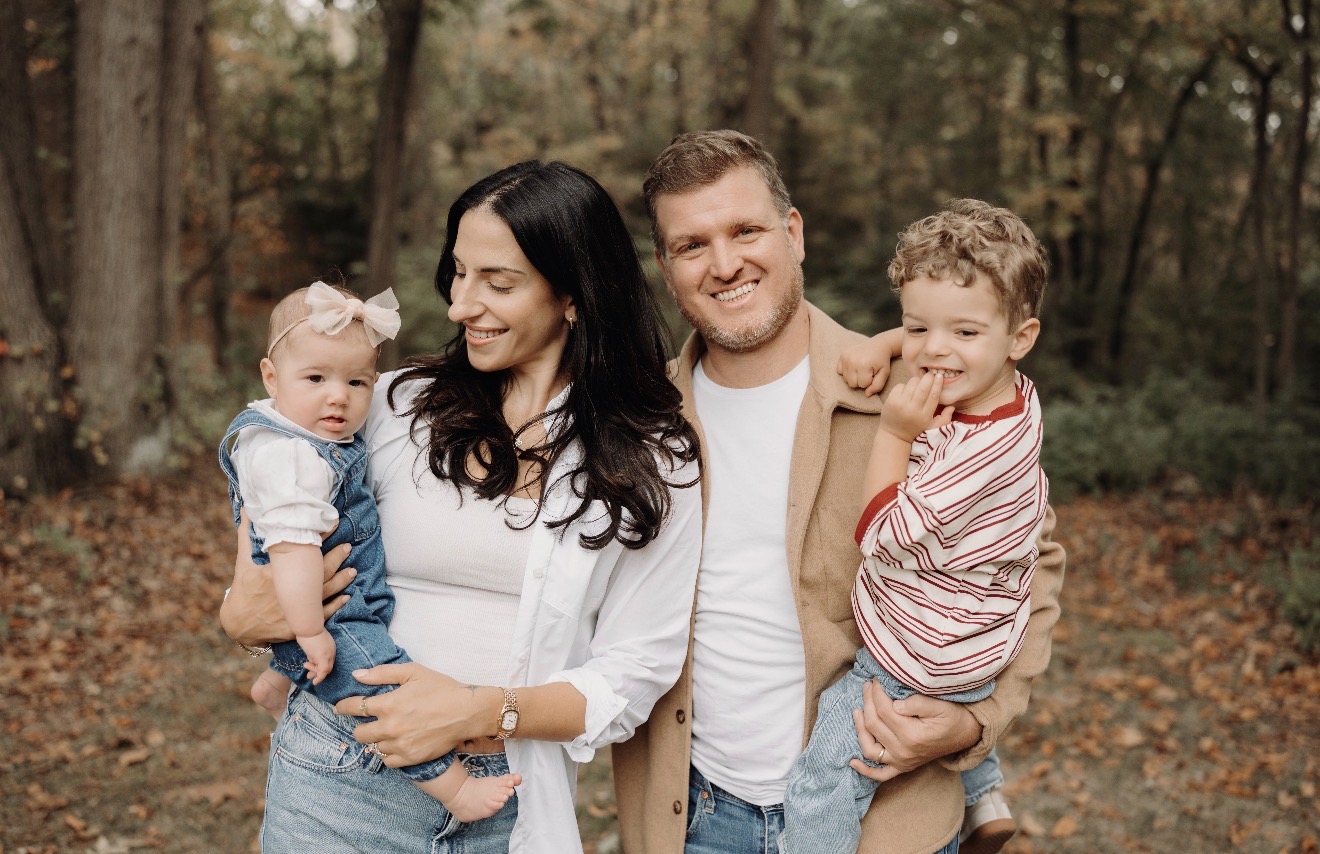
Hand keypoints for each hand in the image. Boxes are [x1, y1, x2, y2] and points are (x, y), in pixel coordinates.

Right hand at [218, 509, 355, 646]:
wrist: (238, 626)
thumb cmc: (241, 591)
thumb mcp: (243, 563)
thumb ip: (246, 536)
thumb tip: (247, 510)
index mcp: (276, 575)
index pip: (303, 554)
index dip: (320, 539)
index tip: (333, 526)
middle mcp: (288, 593)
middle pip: (318, 574)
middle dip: (335, 559)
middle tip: (347, 548)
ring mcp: (294, 611)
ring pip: (323, 593)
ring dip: (340, 581)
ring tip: (352, 570)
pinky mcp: (298, 626)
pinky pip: (321, 616)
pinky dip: (335, 605)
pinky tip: (346, 596)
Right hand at [298, 629, 335, 684]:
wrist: (308, 626)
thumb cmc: (307, 632)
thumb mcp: (311, 644)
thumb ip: (313, 652)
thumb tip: (310, 658)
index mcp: (330, 647)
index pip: (328, 661)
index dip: (320, 667)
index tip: (312, 669)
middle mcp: (331, 651)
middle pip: (328, 666)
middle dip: (318, 673)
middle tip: (309, 676)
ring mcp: (328, 655)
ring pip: (325, 670)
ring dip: (316, 674)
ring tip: (308, 675)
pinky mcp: (323, 657)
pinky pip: (323, 671)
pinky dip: (320, 678)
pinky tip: (315, 682)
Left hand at [334, 664, 499, 767]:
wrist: (466, 712)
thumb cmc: (441, 688)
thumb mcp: (413, 672)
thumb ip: (382, 673)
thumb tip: (357, 675)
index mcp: (388, 704)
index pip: (354, 707)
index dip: (343, 707)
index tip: (340, 707)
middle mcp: (390, 727)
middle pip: (359, 733)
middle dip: (360, 726)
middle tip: (367, 722)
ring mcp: (400, 745)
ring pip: (374, 747)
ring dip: (377, 739)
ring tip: (388, 732)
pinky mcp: (411, 758)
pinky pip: (388, 761)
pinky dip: (388, 754)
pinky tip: (396, 745)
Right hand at [837, 344, 891, 396]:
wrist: (879, 345)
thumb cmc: (882, 361)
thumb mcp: (884, 374)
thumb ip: (877, 386)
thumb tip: (867, 395)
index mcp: (864, 365)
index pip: (863, 385)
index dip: (869, 382)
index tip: (873, 373)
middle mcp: (852, 360)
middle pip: (852, 384)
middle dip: (860, 381)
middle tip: (867, 372)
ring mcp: (846, 357)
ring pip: (845, 379)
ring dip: (853, 377)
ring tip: (861, 369)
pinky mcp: (842, 355)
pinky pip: (839, 371)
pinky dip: (846, 371)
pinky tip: (854, 366)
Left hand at [849, 679, 981, 782]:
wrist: (965, 734)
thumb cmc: (953, 716)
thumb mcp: (939, 704)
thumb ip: (916, 703)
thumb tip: (895, 704)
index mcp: (912, 735)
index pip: (884, 710)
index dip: (877, 692)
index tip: (876, 679)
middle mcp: (904, 752)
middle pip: (874, 724)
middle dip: (867, 702)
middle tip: (868, 686)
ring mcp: (901, 762)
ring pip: (870, 749)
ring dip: (859, 729)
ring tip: (857, 710)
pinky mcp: (902, 767)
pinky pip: (879, 775)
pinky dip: (864, 770)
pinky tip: (851, 761)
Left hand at [879, 373, 953, 442]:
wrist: (894, 435)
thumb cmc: (915, 430)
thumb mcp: (932, 427)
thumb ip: (944, 419)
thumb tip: (952, 406)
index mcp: (925, 415)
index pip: (933, 396)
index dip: (937, 384)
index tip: (939, 376)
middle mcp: (913, 409)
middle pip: (923, 388)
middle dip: (928, 378)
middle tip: (930, 374)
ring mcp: (900, 404)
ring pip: (911, 384)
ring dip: (917, 380)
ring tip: (918, 383)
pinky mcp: (891, 401)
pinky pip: (900, 386)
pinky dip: (904, 385)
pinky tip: (906, 391)